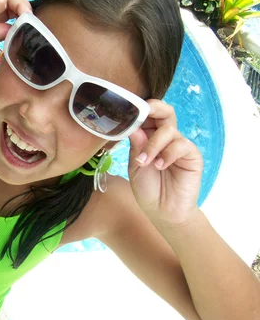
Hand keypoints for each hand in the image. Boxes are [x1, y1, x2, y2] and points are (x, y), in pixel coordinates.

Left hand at [127, 99, 203, 226]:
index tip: (126, 109)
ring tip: (144, 162)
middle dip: (153, 108)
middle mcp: (166, 138)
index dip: (139, 110)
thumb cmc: (147, 188)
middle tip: (141, 113)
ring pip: (169, 130)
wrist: (162, 211)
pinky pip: (181, 145)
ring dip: (153, 145)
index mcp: (150, 137)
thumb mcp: (135, 165)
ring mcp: (179, 146)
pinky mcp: (192, 156)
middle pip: (165, 112)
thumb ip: (136, 146)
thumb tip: (132, 125)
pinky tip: (159, 166)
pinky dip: (167, 154)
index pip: (148, 116)